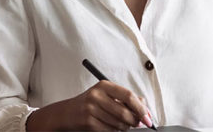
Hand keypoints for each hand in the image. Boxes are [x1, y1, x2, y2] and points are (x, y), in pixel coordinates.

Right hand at [26, 80, 153, 130]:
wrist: (65, 113)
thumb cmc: (89, 103)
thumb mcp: (105, 95)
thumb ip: (125, 99)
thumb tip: (145, 109)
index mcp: (104, 85)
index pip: (128, 96)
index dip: (141, 108)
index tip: (147, 117)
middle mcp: (96, 95)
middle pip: (125, 112)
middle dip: (135, 121)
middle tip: (139, 124)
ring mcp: (90, 109)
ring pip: (118, 123)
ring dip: (125, 127)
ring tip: (124, 125)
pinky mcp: (87, 122)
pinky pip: (109, 130)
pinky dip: (115, 131)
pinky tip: (113, 128)